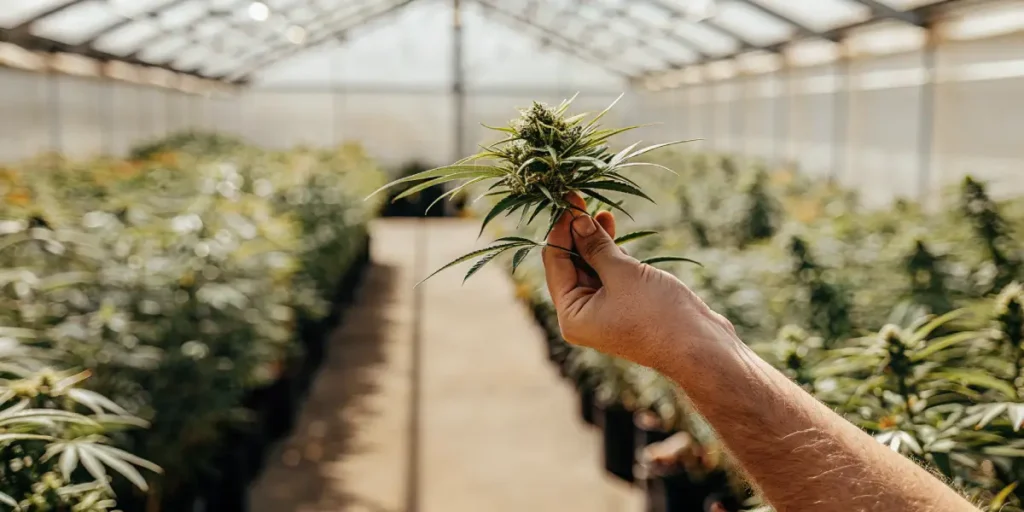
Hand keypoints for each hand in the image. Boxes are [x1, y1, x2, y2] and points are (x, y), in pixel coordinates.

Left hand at [541, 193, 737, 371]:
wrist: (700, 345)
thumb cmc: (657, 313)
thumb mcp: (622, 273)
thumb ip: (596, 246)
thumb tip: (577, 220)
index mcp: (571, 315)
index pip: (555, 264)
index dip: (560, 231)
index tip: (568, 202)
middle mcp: (582, 315)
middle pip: (570, 265)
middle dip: (577, 233)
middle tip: (580, 200)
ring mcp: (604, 311)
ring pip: (591, 267)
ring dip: (595, 240)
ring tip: (601, 211)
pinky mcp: (625, 304)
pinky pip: (609, 274)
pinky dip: (610, 253)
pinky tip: (611, 228)